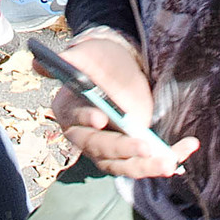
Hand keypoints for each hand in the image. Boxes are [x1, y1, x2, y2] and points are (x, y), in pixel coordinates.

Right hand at [48, 33, 199, 178]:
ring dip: (146, 166)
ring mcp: (108, 148)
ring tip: (169, 162)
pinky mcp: (129, 152)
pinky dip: (164, 160)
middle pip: (101, 149)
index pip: (75, 118)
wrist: (118, 68)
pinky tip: (183, 154)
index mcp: (68, 110)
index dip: (87, 119)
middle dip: (123, 149)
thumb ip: (69, 59)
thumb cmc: (99, 60)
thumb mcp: (87, 53)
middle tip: (145, 146)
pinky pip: (144, 162)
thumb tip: (37, 62)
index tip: (101, 117)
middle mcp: (86, 135)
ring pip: (123, 165)